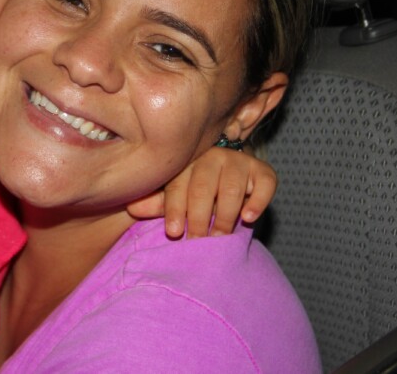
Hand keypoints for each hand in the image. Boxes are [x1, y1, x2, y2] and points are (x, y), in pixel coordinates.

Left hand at [126, 143, 276, 238]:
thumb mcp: (177, 196)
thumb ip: (158, 203)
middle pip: (203, 187)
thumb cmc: (198, 191)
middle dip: (198, 217)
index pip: (178, 184)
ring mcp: (240, 162)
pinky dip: (257, 202)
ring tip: (218, 236)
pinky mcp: (264, 172)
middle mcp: (214, 156)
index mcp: (187, 161)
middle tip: (197, 240)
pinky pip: (264, 185)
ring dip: (224, 216)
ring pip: (231, 189)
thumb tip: (133, 208)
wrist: (233, 177)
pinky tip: (248, 218)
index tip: (174, 232)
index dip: (175, 209)